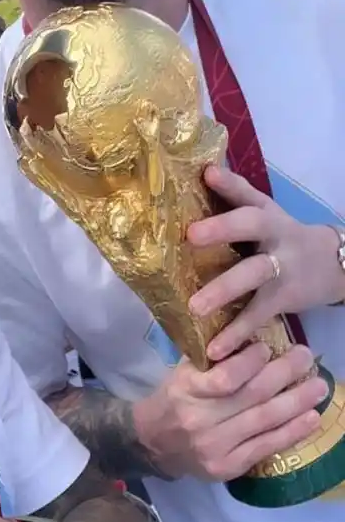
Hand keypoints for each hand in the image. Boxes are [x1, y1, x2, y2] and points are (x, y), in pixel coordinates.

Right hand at [134, 340, 327, 480]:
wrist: (153, 443)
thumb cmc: (174, 399)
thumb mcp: (183, 372)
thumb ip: (212, 358)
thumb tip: (252, 335)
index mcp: (186, 390)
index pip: (224, 378)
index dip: (251, 362)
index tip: (269, 347)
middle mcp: (200, 419)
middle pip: (251, 396)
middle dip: (284, 375)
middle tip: (307, 357)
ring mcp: (215, 446)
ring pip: (263, 421)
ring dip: (296, 403)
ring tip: (319, 387)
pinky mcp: (227, 466)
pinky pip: (265, 447)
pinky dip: (291, 433)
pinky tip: (311, 419)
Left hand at [186, 166, 344, 359]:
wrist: (335, 263)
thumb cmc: (281, 236)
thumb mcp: (265, 212)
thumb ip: (235, 195)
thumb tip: (204, 171)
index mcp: (265, 211)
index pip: (246, 192)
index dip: (228, 183)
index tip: (206, 174)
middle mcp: (275, 233)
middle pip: (251, 226)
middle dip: (222, 228)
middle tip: (190, 236)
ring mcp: (282, 266)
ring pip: (254, 274)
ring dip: (224, 290)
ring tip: (195, 307)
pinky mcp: (284, 297)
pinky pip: (258, 314)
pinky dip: (236, 333)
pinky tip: (214, 349)